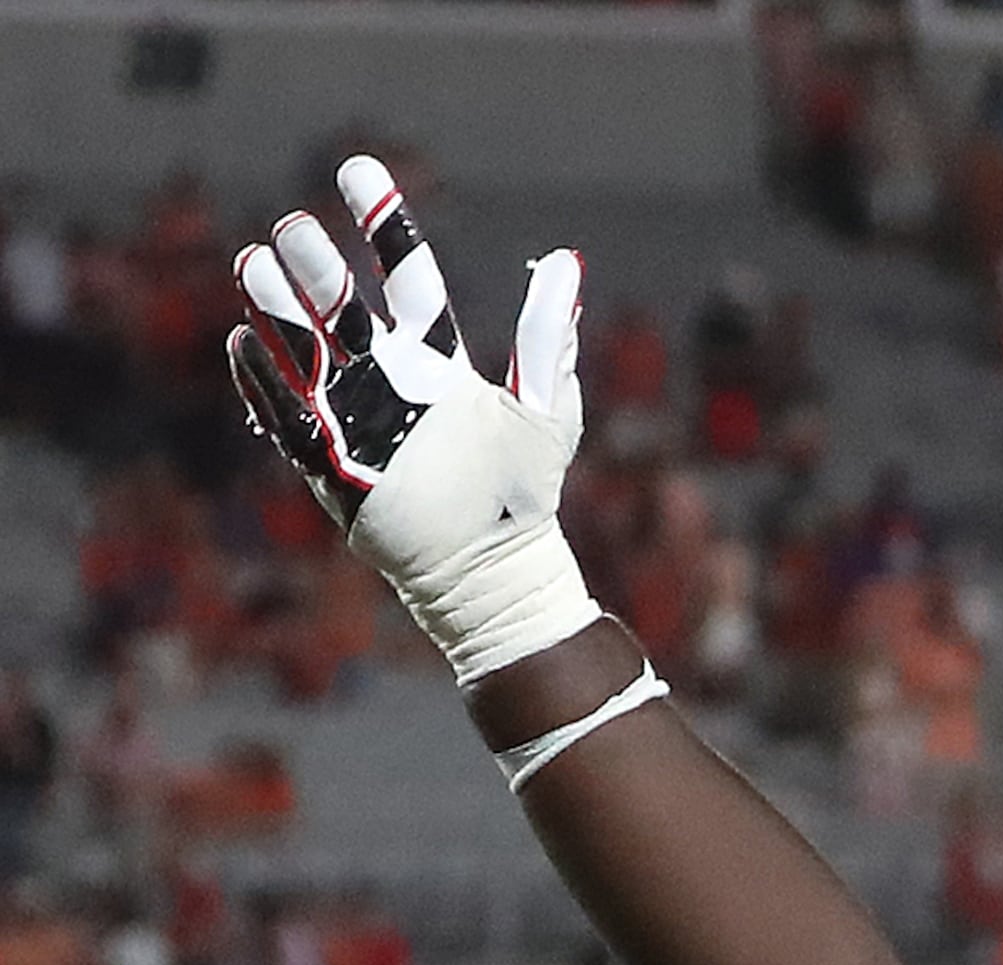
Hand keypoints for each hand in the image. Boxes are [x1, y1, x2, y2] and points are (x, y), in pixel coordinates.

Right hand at [227, 156, 599, 684]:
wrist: (497, 565)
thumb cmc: (524, 488)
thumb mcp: (545, 407)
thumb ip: (547, 336)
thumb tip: (566, 262)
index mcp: (436, 356)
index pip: (404, 275)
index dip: (382, 223)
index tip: (356, 169)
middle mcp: (387, 376)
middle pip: (343, 306)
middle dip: (317, 267)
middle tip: (294, 228)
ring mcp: (352, 415)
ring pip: (305, 349)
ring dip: (278, 309)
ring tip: (254, 265)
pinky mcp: (329, 462)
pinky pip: (287, 416)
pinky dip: (265, 383)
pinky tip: (245, 344)